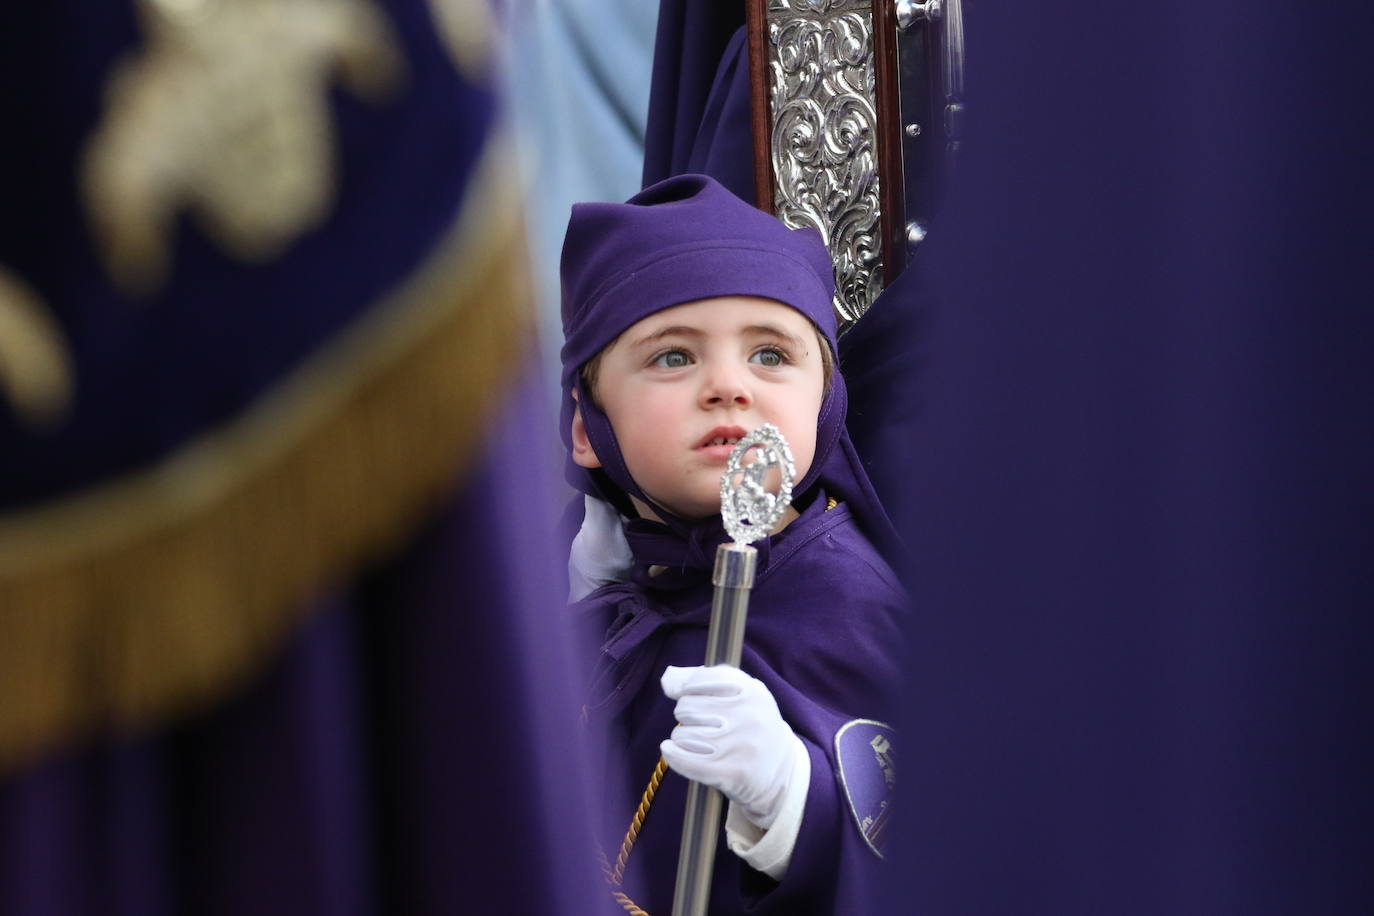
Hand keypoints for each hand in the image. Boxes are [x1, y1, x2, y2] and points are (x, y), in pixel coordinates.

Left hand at [660, 665, 801, 829]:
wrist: (782, 772)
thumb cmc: (752, 725)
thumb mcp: (742, 694)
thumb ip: (703, 679)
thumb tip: (668, 682)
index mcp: (753, 691)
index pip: (701, 679)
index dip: (689, 689)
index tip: (690, 696)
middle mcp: (748, 716)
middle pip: (686, 708)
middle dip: (685, 715)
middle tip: (699, 723)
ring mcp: (740, 746)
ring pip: (683, 735)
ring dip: (682, 738)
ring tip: (697, 741)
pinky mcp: (730, 773)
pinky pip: (686, 761)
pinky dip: (673, 755)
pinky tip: (670, 751)